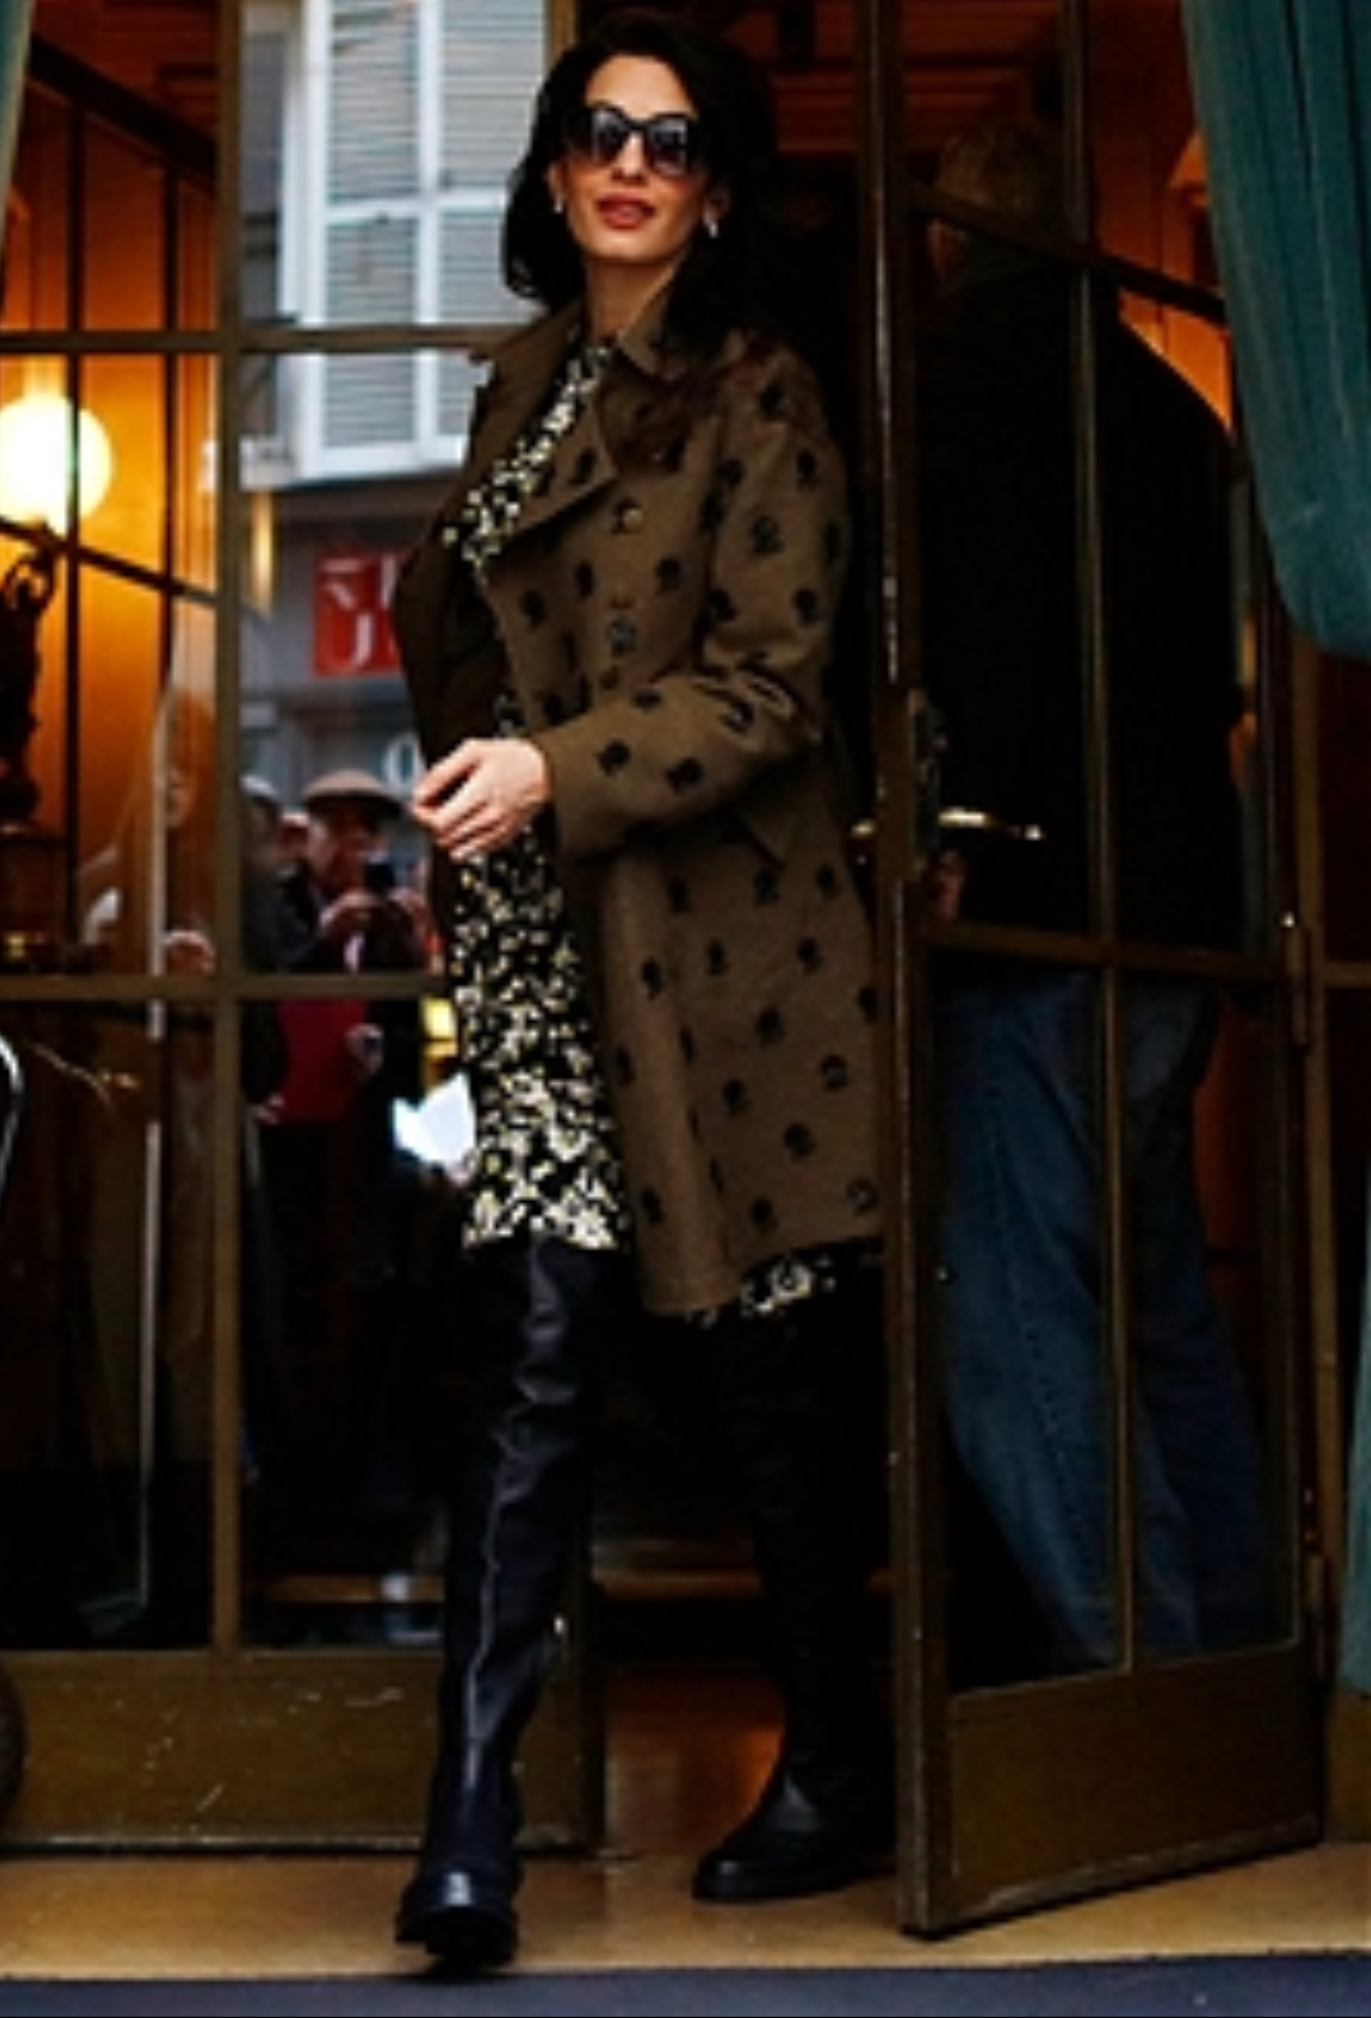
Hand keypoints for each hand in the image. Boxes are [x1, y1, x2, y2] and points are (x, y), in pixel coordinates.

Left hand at [411, 737, 550, 861]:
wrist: (543, 772)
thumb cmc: (510, 759)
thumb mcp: (473, 750)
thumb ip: (442, 771)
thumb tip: (420, 792)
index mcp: (480, 794)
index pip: (439, 823)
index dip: (422, 815)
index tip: (421, 804)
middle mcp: (489, 818)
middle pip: (444, 837)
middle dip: (431, 824)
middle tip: (433, 807)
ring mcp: (497, 832)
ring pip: (455, 849)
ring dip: (445, 835)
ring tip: (448, 816)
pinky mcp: (502, 840)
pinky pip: (472, 852)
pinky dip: (461, 843)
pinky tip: (463, 824)